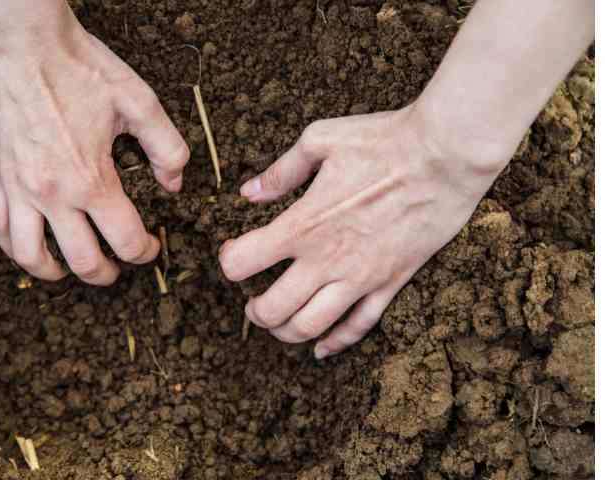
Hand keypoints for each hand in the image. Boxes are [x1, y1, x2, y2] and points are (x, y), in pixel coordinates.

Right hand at [0, 2, 188, 284]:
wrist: (25, 43)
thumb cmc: (82, 69)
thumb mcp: (140, 103)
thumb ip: (167, 148)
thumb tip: (174, 184)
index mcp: (91, 180)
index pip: (125, 240)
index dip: (145, 252)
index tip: (151, 247)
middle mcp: (53, 194)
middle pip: (82, 261)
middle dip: (107, 274)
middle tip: (119, 269)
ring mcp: (20, 189)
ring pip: (31, 256)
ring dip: (56, 273)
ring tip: (72, 271)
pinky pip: (0, 228)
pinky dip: (16, 249)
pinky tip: (32, 249)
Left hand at [219, 105, 505, 358]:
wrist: (445, 155)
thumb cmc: (383, 140)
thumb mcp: (320, 140)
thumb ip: (281, 171)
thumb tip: (249, 192)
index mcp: (303, 224)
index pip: (243, 262)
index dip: (229, 262)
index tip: (234, 254)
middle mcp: (327, 259)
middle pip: (273, 309)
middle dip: (255, 312)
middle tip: (252, 305)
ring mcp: (360, 276)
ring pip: (311, 327)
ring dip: (286, 332)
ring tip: (279, 324)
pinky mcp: (391, 282)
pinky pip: (359, 327)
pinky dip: (335, 343)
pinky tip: (321, 349)